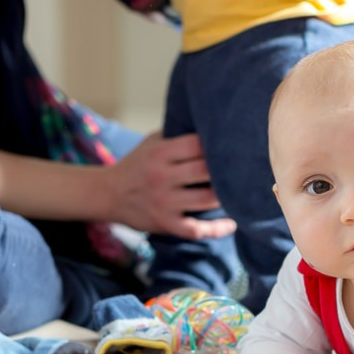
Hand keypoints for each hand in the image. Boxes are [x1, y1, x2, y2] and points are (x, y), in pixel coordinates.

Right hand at [106, 131, 236, 239]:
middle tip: (246, 169)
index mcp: (160, 154)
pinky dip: (216, 229)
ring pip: (207, 199)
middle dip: (228, 170)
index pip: (198, 145)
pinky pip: (196, 229)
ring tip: (241, 192)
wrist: (108, 194)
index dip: (218, 144)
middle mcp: (162, 177)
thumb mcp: (151, 143)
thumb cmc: (137, 164)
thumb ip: (177, 135)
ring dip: (227, 197)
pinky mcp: (165, 223)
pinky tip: (231, 224)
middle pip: (206, 171)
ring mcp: (164, 203)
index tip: (234, 145)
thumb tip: (212, 124)